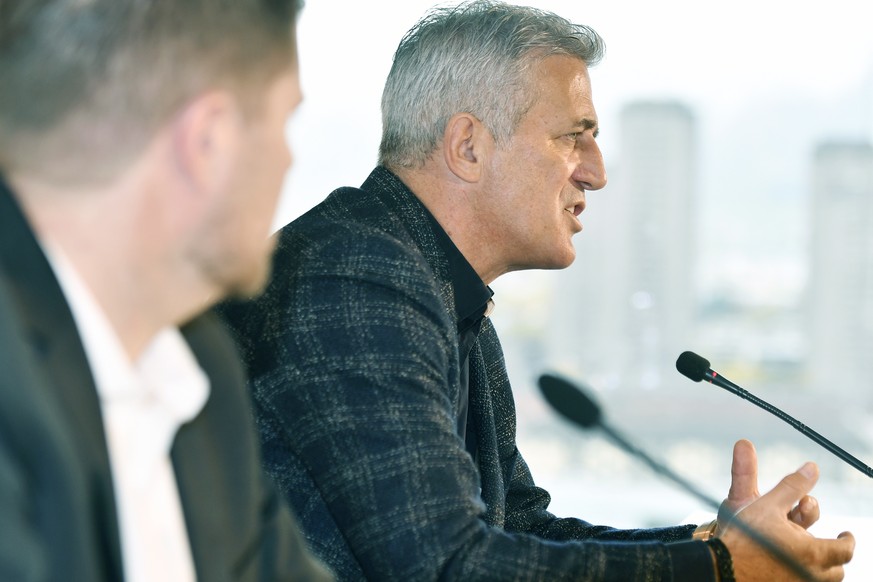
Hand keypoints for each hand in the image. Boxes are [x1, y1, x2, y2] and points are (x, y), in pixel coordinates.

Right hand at [717, 440, 854, 580]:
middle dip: (832, 555)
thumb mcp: (767, 504)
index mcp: (812, 551)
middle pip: (835, 569)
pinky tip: (787, 566)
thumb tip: (812, 467)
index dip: (847, 541)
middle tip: (827, 545)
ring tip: (806, 557)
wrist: (721, 568)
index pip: (844, 549)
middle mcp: (809, 573)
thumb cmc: (743, 537)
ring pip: (821, 579)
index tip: (844, 534)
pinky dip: (801, 575)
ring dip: (818, 567)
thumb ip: (792, 487)